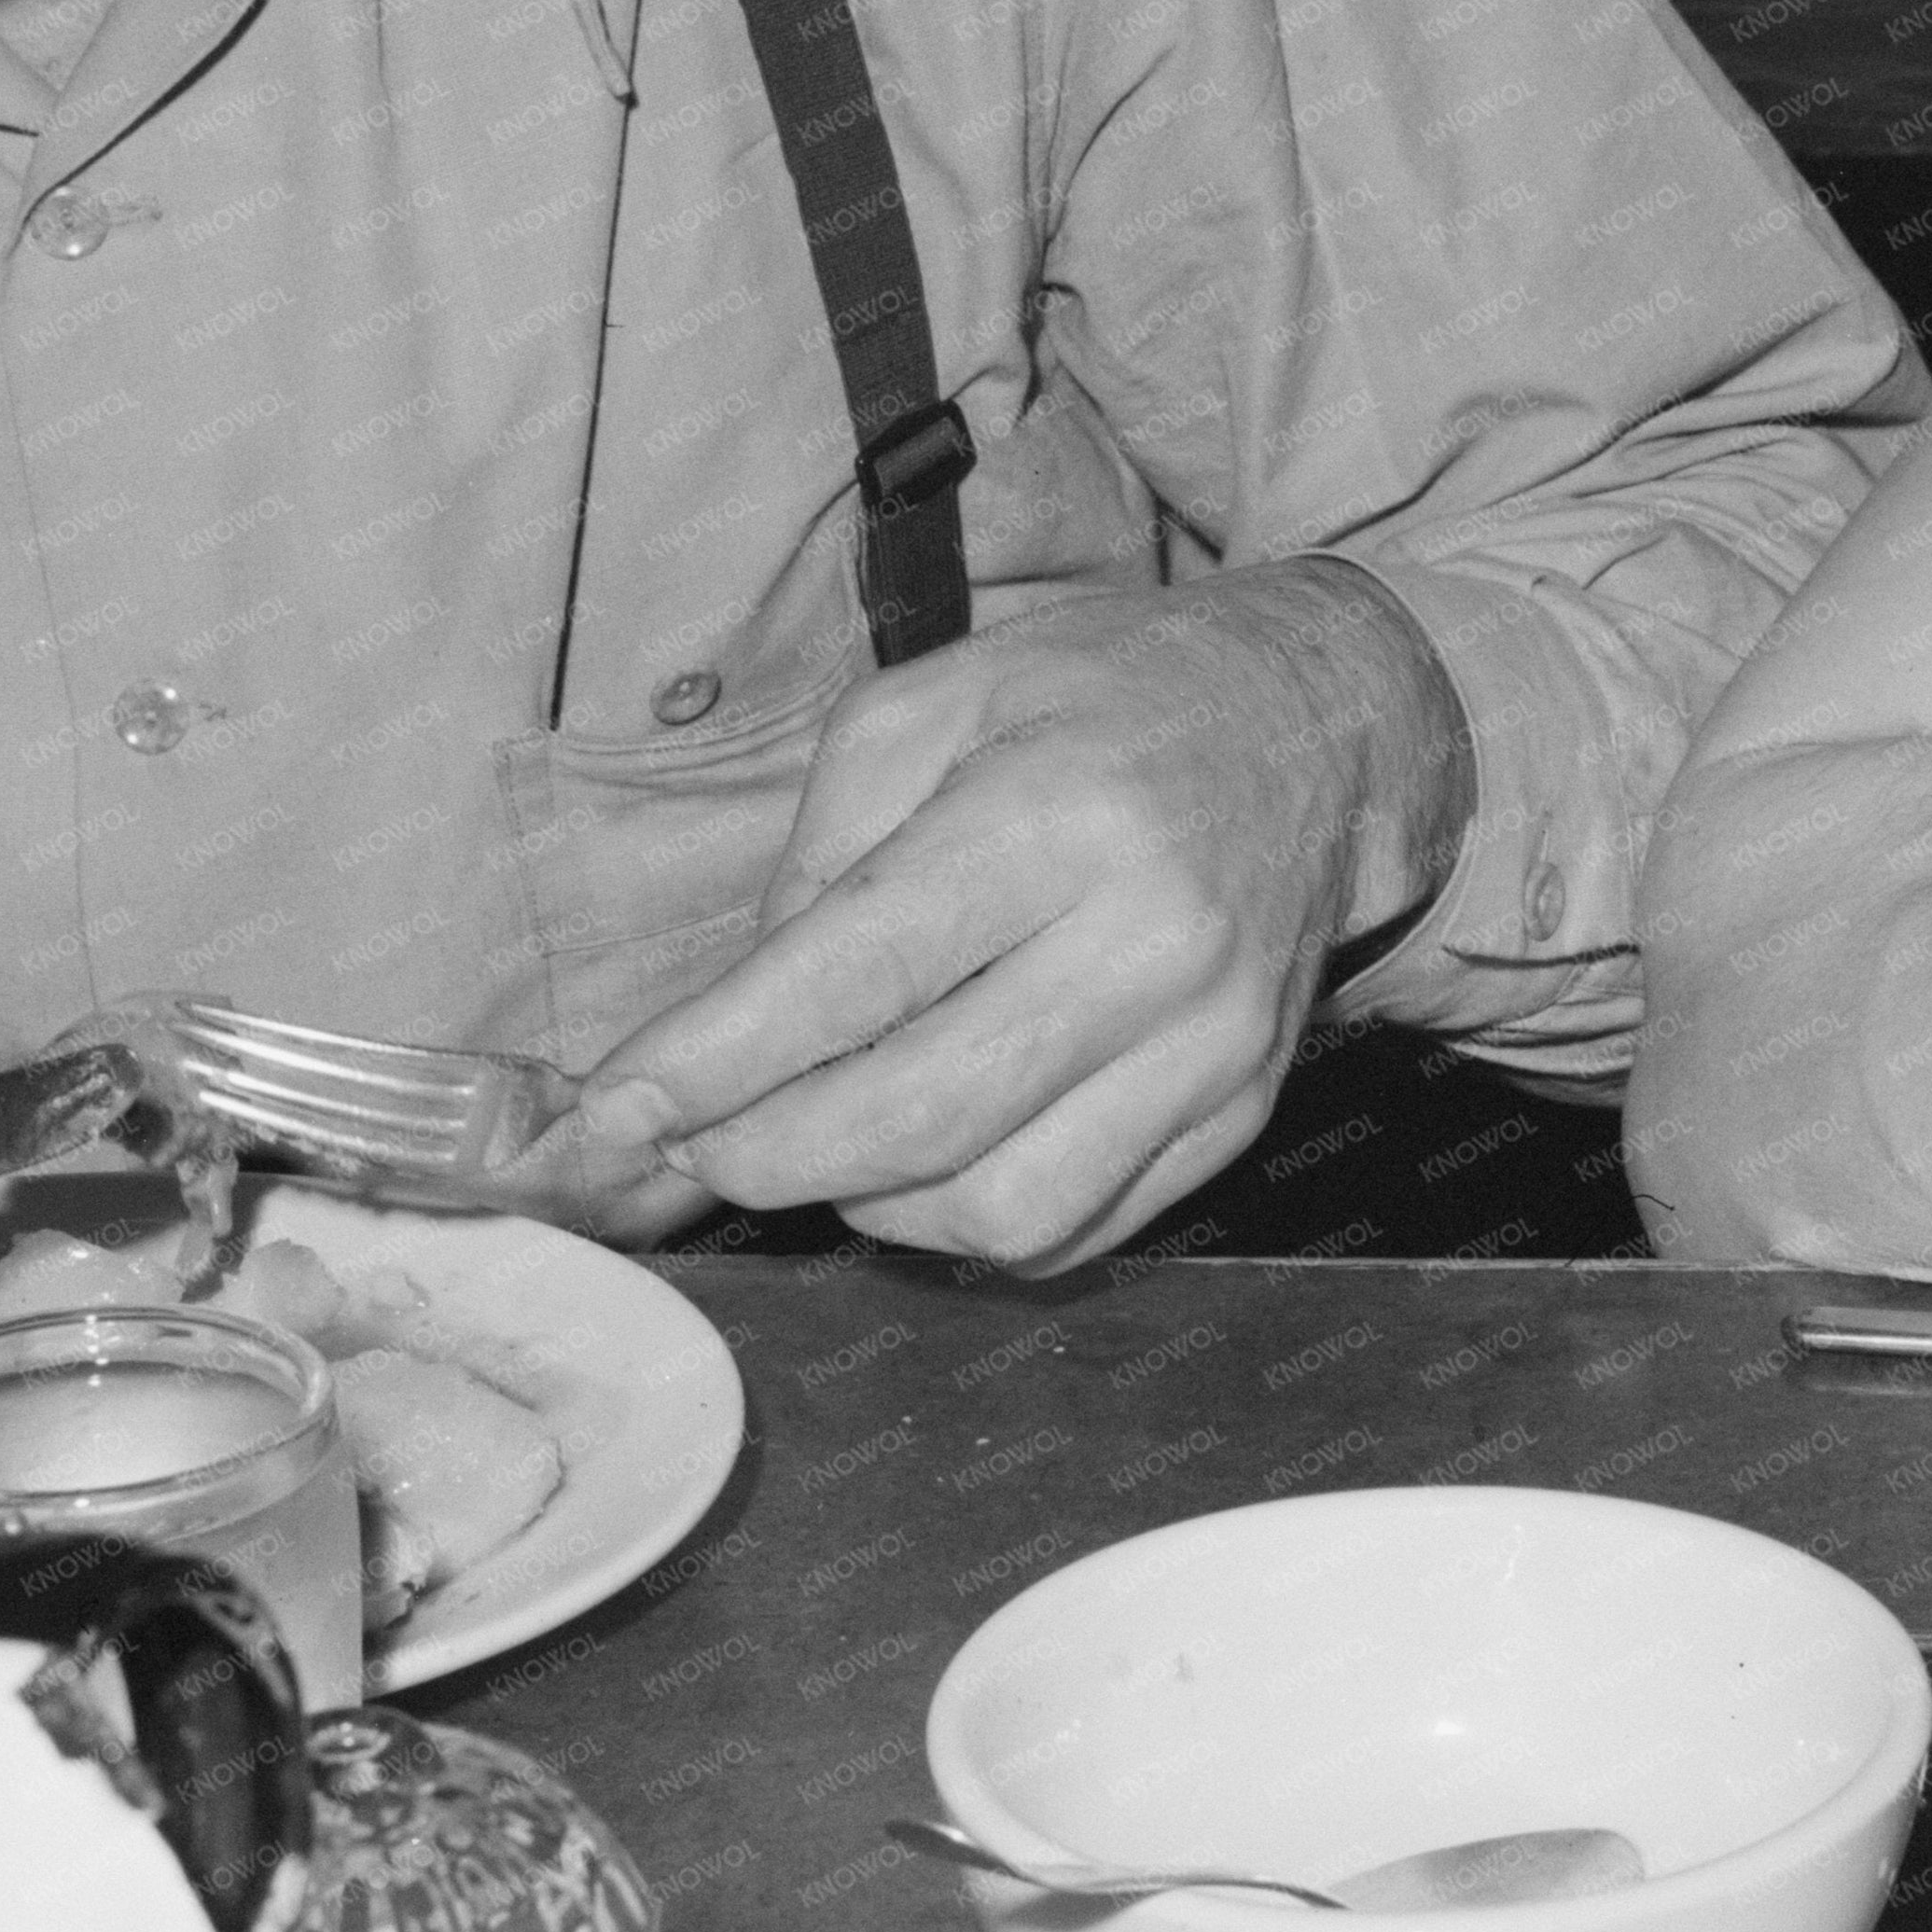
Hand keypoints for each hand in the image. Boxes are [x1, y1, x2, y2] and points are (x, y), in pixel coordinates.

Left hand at [505, 563, 1471, 1268]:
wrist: (1315, 726)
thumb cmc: (1100, 701)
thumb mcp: (932, 706)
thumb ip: (819, 859)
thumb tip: (731, 1029)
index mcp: (1056, 816)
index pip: (853, 979)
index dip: (712, 1062)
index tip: (616, 1107)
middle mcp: (1149, 942)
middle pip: (917, 1118)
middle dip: (762, 1154)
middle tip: (689, 1138)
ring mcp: (1209, 1045)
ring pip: (995, 1207)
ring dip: (864, 1204)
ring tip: (817, 1140)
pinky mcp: (1240, 1111)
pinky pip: (1076, 1230)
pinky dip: (965, 1221)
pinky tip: (923, 1158)